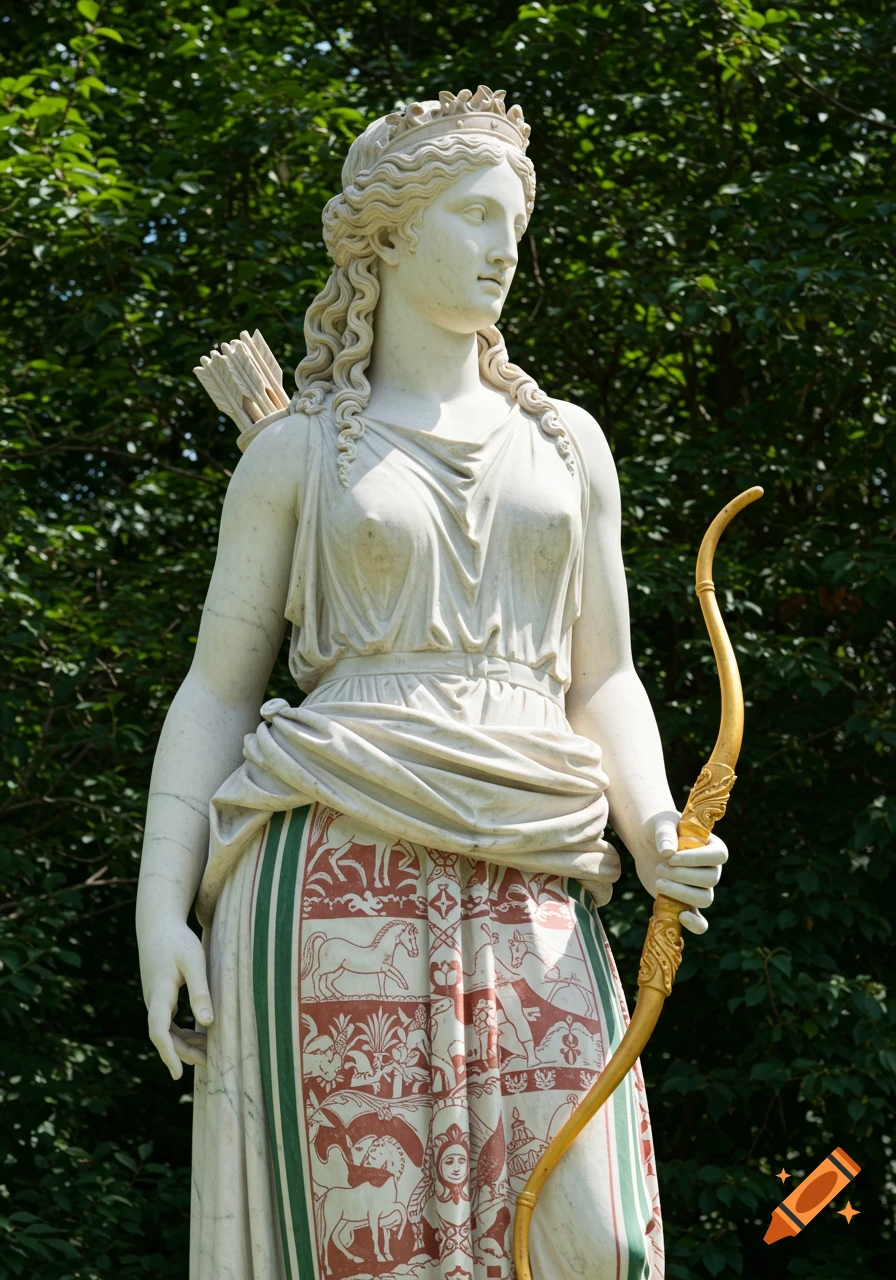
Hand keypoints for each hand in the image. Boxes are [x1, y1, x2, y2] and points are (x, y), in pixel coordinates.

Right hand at [137, 916, 213, 1079]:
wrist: (157, 923)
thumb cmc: (177, 940)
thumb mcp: (193, 962)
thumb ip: (200, 991)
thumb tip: (208, 1023)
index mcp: (159, 993)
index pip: (159, 1032)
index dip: (168, 1054)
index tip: (177, 1075)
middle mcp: (153, 1000)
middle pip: (163, 1036)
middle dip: (183, 1053)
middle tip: (209, 1063)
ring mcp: (154, 999)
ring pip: (165, 1031)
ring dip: (184, 1043)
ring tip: (209, 1052)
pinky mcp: (159, 995)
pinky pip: (167, 1021)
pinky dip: (182, 1031)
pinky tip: (199, 1034)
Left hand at [637, 812, 728, 934]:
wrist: (647, 846)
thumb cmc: (658, 830)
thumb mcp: (660, 823)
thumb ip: (665, 833)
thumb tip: (668, 852)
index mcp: (712, 846)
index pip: (718, 856)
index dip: (696, 859)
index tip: (672, 857)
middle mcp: (712, 869)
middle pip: (710, 880)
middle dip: (682, 876)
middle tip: (659, 868)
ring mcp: (701, 889)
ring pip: (704, 899)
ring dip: (681, 893)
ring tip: (658, 882)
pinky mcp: (687, 904)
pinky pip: (701, 922)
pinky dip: (695, 925)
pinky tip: (681, 918)